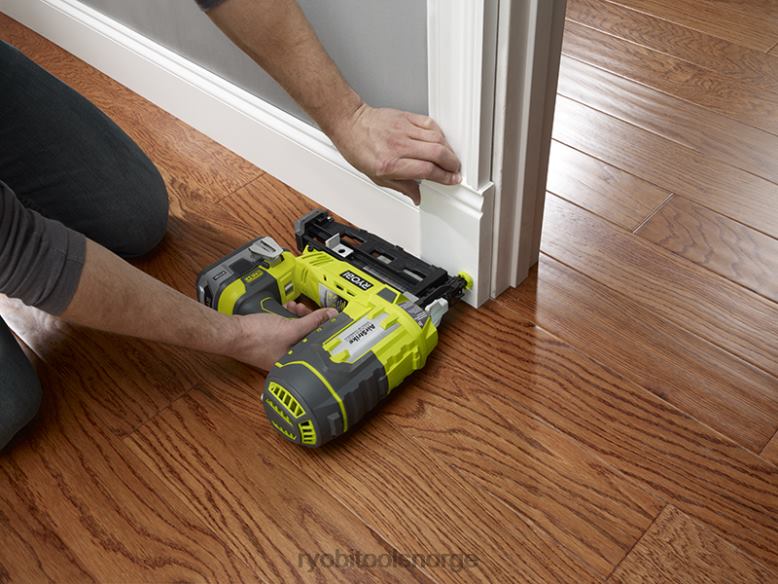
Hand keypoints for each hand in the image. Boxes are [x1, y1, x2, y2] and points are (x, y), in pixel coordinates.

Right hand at [228, 301, 337, 369]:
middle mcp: (286, 359)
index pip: (316, 346)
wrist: (231, 332)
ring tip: (294, 307)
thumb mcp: (290, 328)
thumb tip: (330, 316)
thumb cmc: (255, 337)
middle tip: (307, 310)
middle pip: (306, 337)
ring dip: (297, 316)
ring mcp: (277, 349)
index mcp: (293, 363)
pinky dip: (286, 318)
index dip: (322, 330)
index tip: (327, 319)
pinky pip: (284, 328)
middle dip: (309, 320)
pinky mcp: (269, 340)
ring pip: (295, 331)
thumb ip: (312, 321)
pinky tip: (285, 309)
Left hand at [330, 103, 461, 203]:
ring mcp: (403, 130)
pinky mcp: (406, 117)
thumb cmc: (359, 150)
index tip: (451, 179)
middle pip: (437, 154)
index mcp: (391, 164)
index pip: (427, 170)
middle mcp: (399, 146)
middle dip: (452, 164)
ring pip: (437, 138)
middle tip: (455, 170)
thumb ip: (402, 187)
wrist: (350, 125)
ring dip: (448, 150)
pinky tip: (441, 141)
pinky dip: (440, 134)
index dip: (444, 176)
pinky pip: (430, 124)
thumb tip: (417, 197)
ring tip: (450, 158)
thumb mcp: (377, 177)